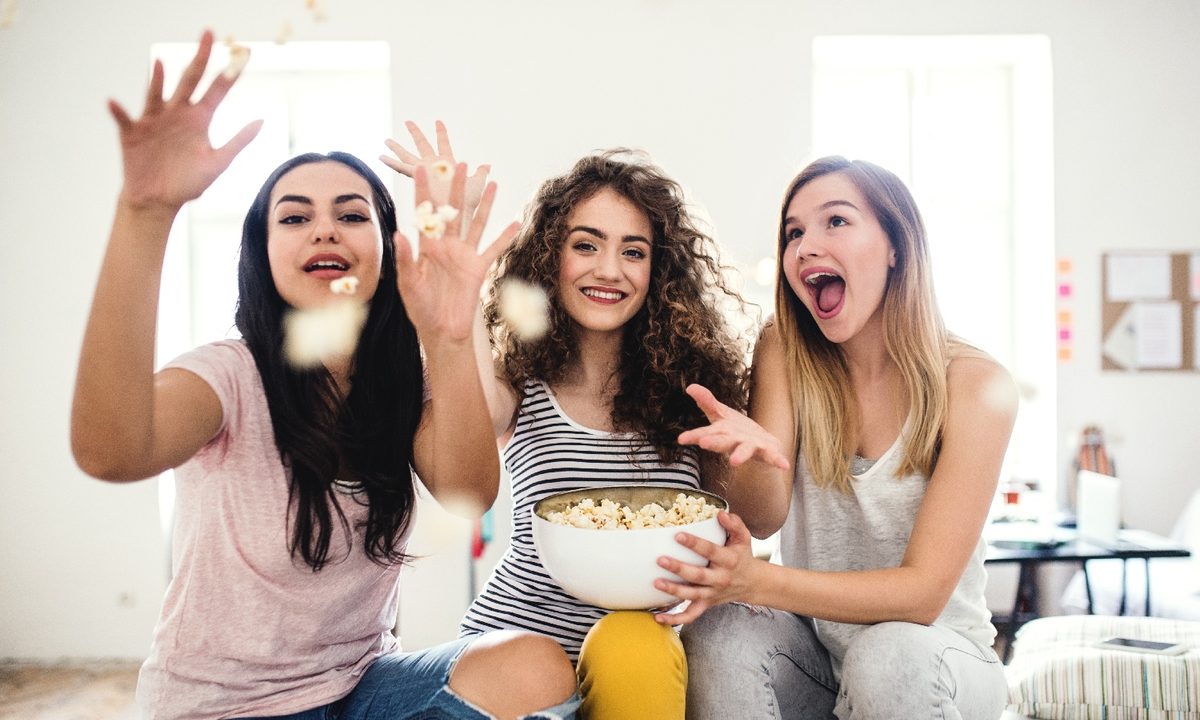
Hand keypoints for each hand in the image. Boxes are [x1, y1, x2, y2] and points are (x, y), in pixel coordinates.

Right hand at [111, 30, 261, 214]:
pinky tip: (114, 103)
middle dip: (200, 58)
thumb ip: (239, 142)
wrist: (159, 201)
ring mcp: (154, 121)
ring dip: (158, 80)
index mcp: (200, 119)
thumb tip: (263, 121)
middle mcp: (177, 113)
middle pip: (190, 80)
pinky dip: (119, 112)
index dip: (229, 72)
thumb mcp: (218, 163)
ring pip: (157, 94)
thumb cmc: (188, 183)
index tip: (242, 52)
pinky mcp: (133, 134)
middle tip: (209, 33)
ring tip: (161, 63)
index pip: (217, 90)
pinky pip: (124, 120)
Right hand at [381, 120, 489, 218]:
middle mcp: (434, 166)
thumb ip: (480, 173)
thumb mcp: (478, 183)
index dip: (441, 133)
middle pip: (422, 145)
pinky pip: (402, 168)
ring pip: (408, 156)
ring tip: (386, 140)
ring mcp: (425, 171)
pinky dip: (392, 163)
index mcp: (448, 164)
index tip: (438, 121)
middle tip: (408, 121)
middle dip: (415, 134)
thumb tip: (487, 166)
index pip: (444, 144)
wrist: (460, 211)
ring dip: (397, 148)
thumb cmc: (470, 202)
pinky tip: (381, 157)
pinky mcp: (418, 177)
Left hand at [393, 164, 517, 342]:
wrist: (441, 330)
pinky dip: (505, 236)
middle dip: (455, 187)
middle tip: (459, 164)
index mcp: (426, 246)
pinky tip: (516, 222)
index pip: (424, 212)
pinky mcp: (478, 268)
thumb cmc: (420, 308)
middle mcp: (446, 245)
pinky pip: (494, 248)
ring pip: (475, 223)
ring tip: (490, 182)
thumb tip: (398, 234)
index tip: (422, 169)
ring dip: (483, 203)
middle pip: (453, 210)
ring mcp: (464, 255)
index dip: (422, 190)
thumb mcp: (407, 283)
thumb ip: (404, 258)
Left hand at [652, 511, 758, 624]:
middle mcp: (720, 579)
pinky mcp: (706, 604)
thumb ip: (734, 524)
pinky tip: (658, 617)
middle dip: (679, 568)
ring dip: (673, 591)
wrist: (753, 584)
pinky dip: (675, 619)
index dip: (695, 544)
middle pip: (698, 576)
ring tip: (656, 583)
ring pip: (691, 595)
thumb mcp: (744, 538)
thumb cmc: (742, 557)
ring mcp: (712, 594)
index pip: (711, 551)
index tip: (678, 535)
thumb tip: (720, 513)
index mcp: (729, 560)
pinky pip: (690, 615)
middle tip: (661, 560)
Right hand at [678, 384, 789, 469]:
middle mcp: (733, 442)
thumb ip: (707, 402)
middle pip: (722, 442)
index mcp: (722, 433)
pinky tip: (784, 465)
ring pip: (744, 450)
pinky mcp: (767, 452)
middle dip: (714, 442)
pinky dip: (777, 461)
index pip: (705, 434)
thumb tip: (690, 386)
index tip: (681, 440)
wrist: (761, 446)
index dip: (694, 436)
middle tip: (704, 443)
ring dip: (739, 455)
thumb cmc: (736, 431)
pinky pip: (772, 457)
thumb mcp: (721, 414)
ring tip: (734, 462)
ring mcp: (750, 447)